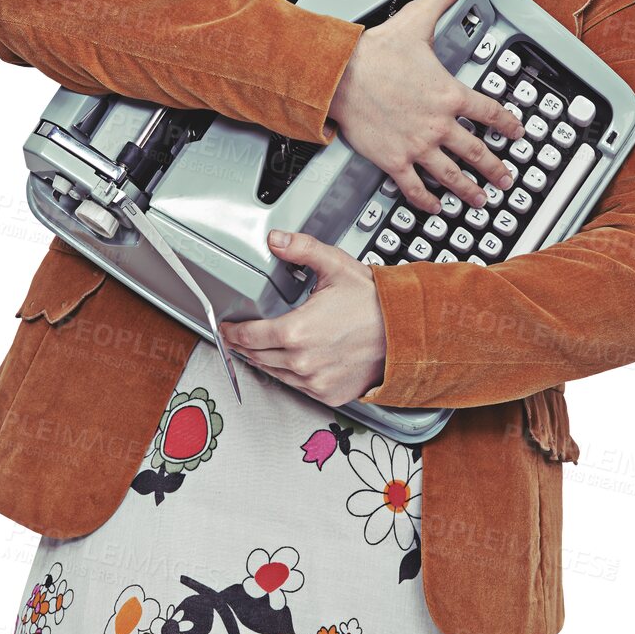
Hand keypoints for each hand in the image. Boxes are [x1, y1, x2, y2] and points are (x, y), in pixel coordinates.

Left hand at [220, 230, 387, 408]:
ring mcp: (316, 381)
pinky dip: (289, 375)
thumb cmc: (375, 303)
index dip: (233, 333)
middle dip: (246, 346)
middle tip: (239, 338)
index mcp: (297, 332)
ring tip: (260, 349)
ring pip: (276, 373)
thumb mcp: (336, 266)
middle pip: (258, 357)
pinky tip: (289, 362)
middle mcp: (303, 361)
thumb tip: (276, 239)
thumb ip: (302, 249)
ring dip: (265, 361)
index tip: (227, 329)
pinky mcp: (329, 394)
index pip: (249, 337)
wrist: (408, 333)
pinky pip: (297, 387)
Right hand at [327, 0, 523, 214]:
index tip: (518, 133)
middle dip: (496, 168)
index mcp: (450, 94)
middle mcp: (439, 124)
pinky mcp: (393, 159)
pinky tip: (434, 206)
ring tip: (481, 201)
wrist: (338, 76)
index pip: (490, 112)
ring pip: (451, 174)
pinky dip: (426, 200)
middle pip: (476, 152)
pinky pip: (414, 186)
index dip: (509, 124)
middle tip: (507, 180)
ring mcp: (417, 145)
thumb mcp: (417, 20)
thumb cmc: (373, 54)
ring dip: (469, 189)